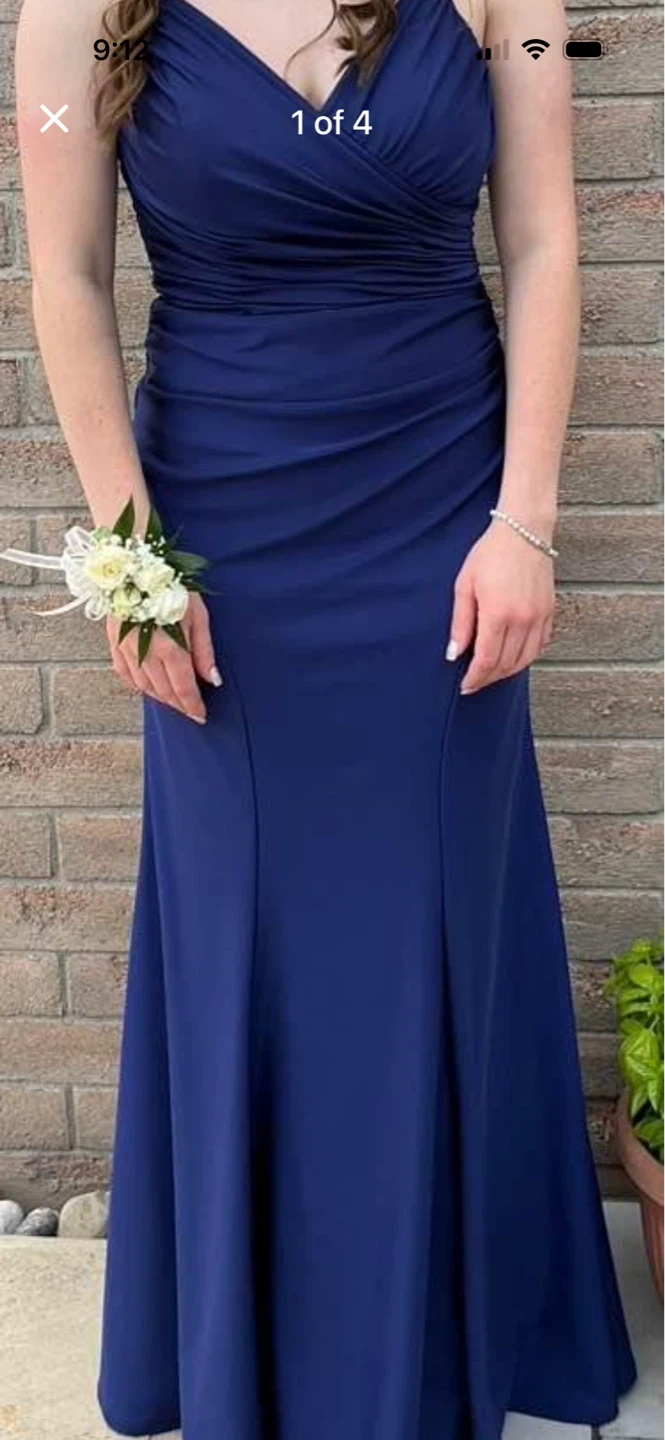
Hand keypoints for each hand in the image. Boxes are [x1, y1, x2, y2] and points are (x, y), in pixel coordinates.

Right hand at [107, 591, 222, 722]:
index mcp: (170, 647)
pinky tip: (150, 687)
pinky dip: (139, 685)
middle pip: (164, 691)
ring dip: (161, 698)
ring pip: (145, 687)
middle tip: (191, 710)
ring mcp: (126, 649)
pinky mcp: (114, 643)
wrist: (135, 566)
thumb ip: (204, 650)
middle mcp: (146, 653)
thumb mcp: (197, 614)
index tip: (201, 716)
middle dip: (179, 705)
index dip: (193, 706)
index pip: (183, 688)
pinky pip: (126, 674)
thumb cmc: (173, 586)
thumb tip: (213, 680)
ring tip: (175, 701)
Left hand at [446, 519, 555, 693]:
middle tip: (474, 682)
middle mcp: (522, 619)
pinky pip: (540, 646)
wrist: (524, 531)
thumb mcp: (465, 586)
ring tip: (491, 673)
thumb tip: (453, 655)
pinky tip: (513, 658)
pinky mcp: (550, 612)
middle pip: (506, 664)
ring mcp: (539, 616)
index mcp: (498, 613)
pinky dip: (526, 658)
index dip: (475, 678)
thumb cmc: (489, 555)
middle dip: (488, 678)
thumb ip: (460, 624)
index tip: (465, 686)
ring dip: (507, 672)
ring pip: (525, 660)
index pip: (487, 660)